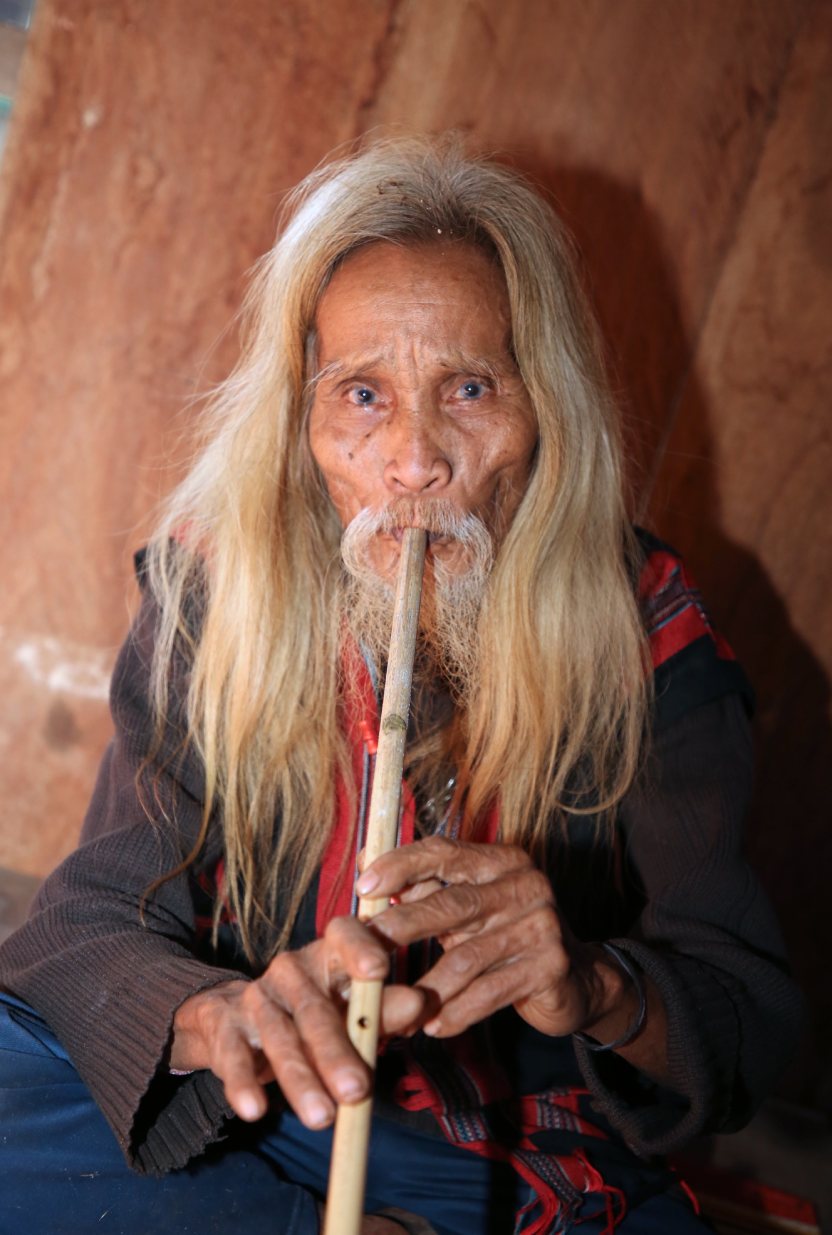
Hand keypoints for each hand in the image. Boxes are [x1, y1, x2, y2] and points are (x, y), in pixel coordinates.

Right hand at [170, 916, 427, 1127]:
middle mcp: (290, 971)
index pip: (344, 936)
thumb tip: (421, 1002)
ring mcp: (256, 997)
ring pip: (280, 1038)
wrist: (230, 1018)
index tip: (378, 969)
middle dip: (336, 1051)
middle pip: (315, 1008)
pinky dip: (243, 1083)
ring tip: (322, 1117)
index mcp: (328, 957)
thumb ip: (383, 1009)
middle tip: (359, 1089)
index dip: (359, 948)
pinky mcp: (225, 1027)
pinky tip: (254, 1110)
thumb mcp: (350, 1009)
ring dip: (301, 1079)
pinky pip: (233, 1056)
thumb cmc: (313, 1014)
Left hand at [355, 836, 632, 1039]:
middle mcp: (524, 884)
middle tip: (365, 950)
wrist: (575, 978)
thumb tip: (367, 870)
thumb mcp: (468, 908)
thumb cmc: (505, 936)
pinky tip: (434, 1027)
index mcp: (500, 860)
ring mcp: (541, 924)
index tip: (363, 886)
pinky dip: (457, 1013)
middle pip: (451, 904)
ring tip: (396, 1009)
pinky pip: (489, 993)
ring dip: (426, 988)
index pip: (444, 852)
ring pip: (466, 958)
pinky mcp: (549, 965)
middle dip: (402, 927)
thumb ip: (425, 891)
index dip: (400, 865)